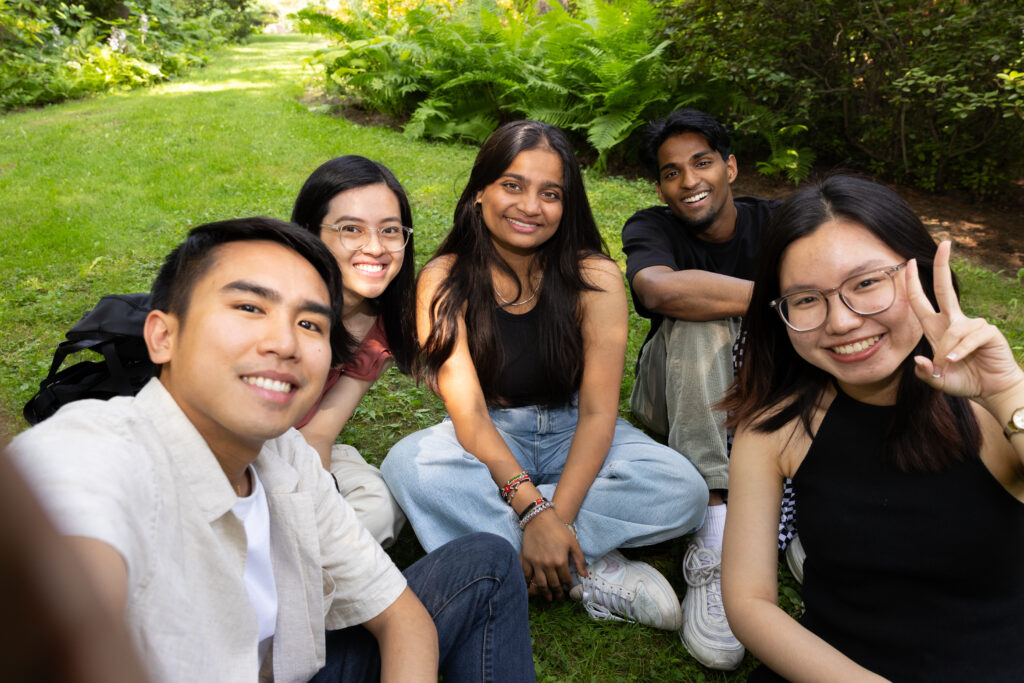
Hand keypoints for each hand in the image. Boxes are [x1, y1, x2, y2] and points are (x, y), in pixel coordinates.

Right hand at [519, 509, 586, 600]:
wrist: (540, 518)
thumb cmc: (558, 529)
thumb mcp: (573, 543)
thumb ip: (579, 560)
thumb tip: (584, 575)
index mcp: (560, 561)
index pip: (565, 579)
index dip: (568, 584)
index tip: (569, 587)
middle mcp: (548, 565)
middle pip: (553, 583)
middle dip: (557, 592)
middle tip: (559, 596)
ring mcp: (536, 563)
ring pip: (541, 583)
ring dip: (545, 592)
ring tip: (548, 597)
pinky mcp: (526, 559)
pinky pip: (527, 575)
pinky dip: (529, 583)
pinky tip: (532, 586)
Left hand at [906, 241, 1023, 402]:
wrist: (991, 390)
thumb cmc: (964, 381)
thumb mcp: (937, 380)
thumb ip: (925, 373)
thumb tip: (919, 360)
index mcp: (937, 328)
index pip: (921, 302)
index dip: (914, 283)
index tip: (910, 263)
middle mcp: (954, 322)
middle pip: (946, 289)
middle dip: (944, 265)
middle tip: (945, 242)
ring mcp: (972, 325)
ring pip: (953, 330)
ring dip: (946, 351)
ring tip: (948, 366)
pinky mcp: (988, 332)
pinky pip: (969, 337)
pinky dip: (960, 351)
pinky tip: (956, 361)